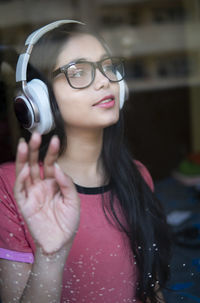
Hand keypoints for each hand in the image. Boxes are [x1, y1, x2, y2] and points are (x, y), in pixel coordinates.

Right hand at [14, 133, 79, 254]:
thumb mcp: (73, 200)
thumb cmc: (69, 221)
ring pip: (24, 172)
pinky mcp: (25, 204)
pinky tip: (25, 169)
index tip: (56, 139)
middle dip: (34, 149)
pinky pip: (20, 189)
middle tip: (36, 134)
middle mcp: (41, 186)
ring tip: (24, 144)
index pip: (51, 163)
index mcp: (53, 183)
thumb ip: (67, 183)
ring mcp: (32, 194)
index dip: (52, 152)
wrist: (61, 242)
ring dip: (23, 159)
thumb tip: (58, 167)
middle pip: (35, 164)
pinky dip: (21, 179)